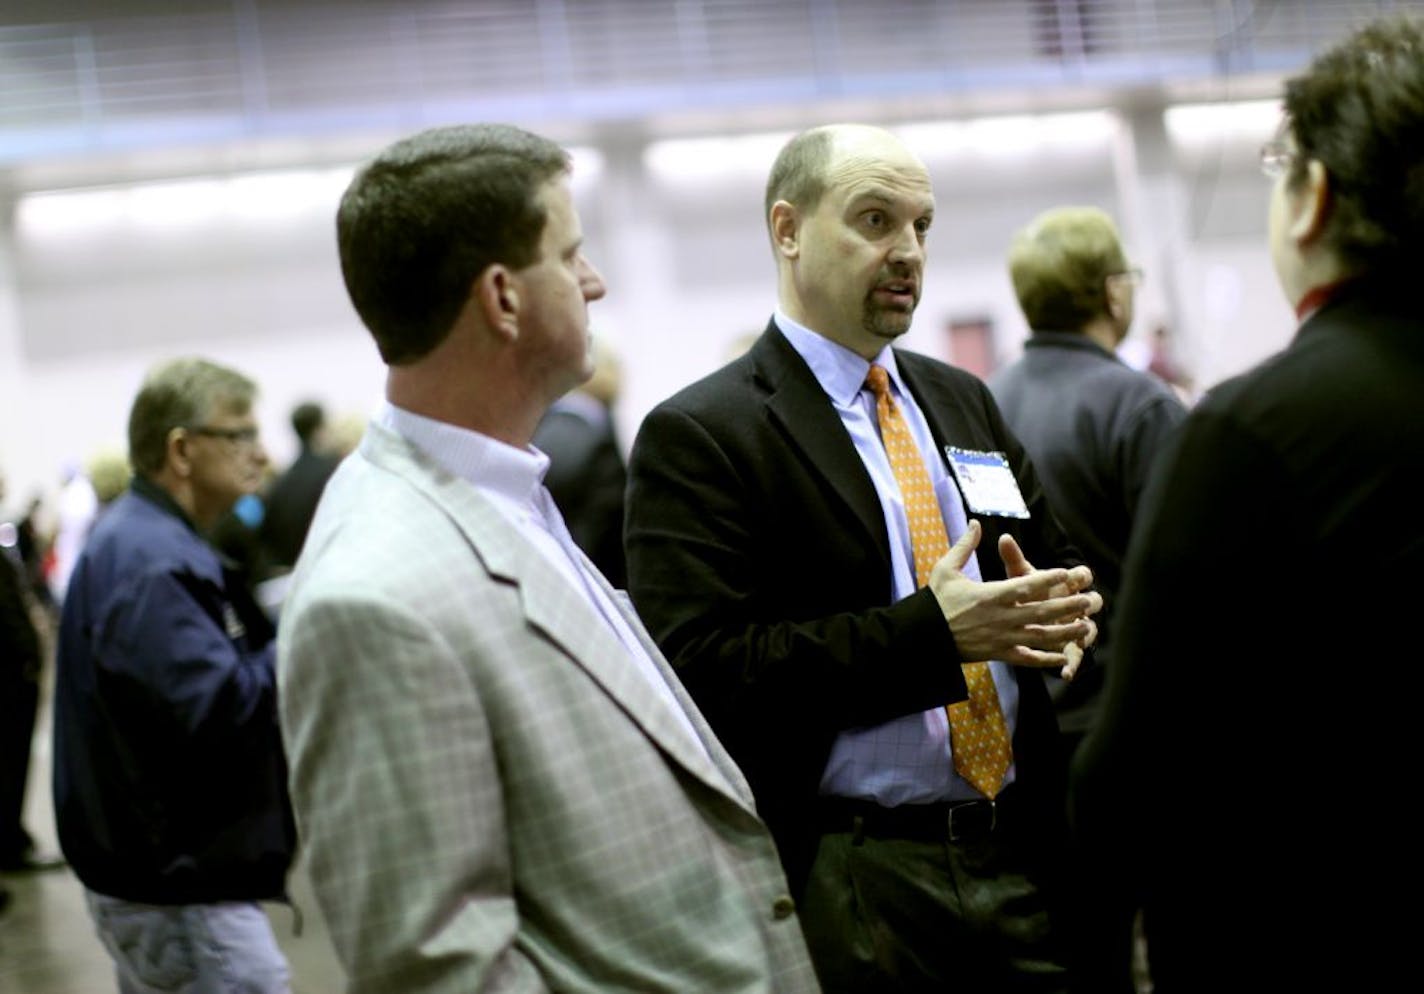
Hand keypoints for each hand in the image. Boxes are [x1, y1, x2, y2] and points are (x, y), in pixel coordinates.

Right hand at [928, 521, 1098, 670]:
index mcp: (990, 595)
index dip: (1048, 579)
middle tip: (1089, 601)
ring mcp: (1002, 638)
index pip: (1025, 586)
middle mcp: (1001, 618)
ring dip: (1065, 632)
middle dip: (1067, 606)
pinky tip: (1063, 657)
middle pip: (1041, 612)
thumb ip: (964, 546)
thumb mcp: (946, 569)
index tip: (1067, 572)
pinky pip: (1028, 658)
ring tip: (1085, 627)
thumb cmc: (936, 602)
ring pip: (1041, 637)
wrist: (924, 636)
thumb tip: (975, 523)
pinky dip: (1046, 659)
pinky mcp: (999, 654)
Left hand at [998, 534, 1100, 680]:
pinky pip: (1074, 656)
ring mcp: (1076, 626)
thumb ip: (1014, 558)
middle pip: (1092, 601)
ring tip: (1080, 637)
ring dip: (1085, 633)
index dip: (1080, 575)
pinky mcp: (1069, 646)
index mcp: (1067, 584)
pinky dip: (1071, 664)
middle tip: (1083, 604)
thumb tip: (1003, 537)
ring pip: (1089, 629)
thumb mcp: (1019, 576)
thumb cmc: (1027, 590)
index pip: (1082, 575)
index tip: (1074, 576)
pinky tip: (1065, 673)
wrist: (1027, 610)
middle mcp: (1076, 603)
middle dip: (1088, 602)